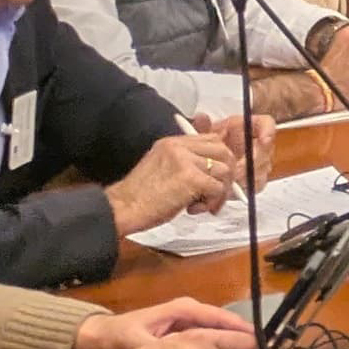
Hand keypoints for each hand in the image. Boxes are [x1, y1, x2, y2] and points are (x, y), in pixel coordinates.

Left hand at [75, 298, 253, 348]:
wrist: (98, 336)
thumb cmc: (118, 334)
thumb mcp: (137, 342)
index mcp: (183, 309)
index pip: (219, 317)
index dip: (239, 328)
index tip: (258, 339)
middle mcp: (189, 312)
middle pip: (223, 324)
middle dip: (242, 337)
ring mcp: (186, 322)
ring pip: (218, 332)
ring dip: (233, 343)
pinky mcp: (183, 333)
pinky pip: (208, 339)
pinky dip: (220, 348)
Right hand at [104, 132, 238, 235]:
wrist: (122, 208)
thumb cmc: (139, 195)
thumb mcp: (161, 168)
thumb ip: (185, 163)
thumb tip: (212, 170)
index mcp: (173, 142)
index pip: (212, 139)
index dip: (220, 159)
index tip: (217, 177)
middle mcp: (180, 147)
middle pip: (223, 151)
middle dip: (226, 175)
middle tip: (217, 194)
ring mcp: (186, 160)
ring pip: (224, 170)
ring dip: (220, 192)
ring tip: (203, 205)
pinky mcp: (190, 178)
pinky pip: (218, 187)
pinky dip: (213, 201)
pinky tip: (196, 209)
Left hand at [196, 113, 274, 192]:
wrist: (212, 163)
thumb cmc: (213, 145)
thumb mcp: (206, 134)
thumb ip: (204, 127)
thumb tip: (201, 117)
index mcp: (248, 128)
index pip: (267, 124)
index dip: (268, 131)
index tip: (264, 139)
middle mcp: (258, 144)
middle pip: (266, 151)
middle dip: (253, 162)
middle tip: (237, 169)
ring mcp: (260, 163)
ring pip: (262, 170)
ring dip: (247, 177)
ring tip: (231, 181)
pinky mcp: (256, 179)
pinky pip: (257, 185)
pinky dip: (245, 188)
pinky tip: (232, 189)